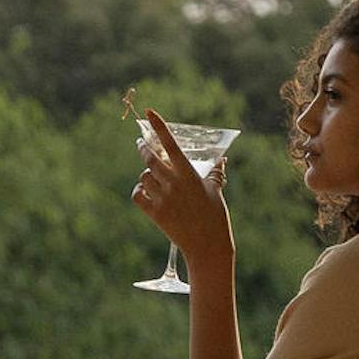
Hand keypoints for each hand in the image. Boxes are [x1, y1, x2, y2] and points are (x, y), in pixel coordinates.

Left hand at [132, 106, 232, 274]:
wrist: (207, 245)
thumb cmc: (215, 217)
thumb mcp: (216, 191)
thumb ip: (215, 172)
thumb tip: (221, 160)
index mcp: (189, 174)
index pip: (171, 144)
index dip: (159, 127)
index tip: (149, 112)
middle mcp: (173, 183)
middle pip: (150, 158)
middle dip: (143, 148)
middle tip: (141, 143)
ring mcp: (162, 198)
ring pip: (144, 176)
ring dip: (146, 174)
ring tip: (153, 177)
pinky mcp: (154, 213)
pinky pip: (138, 194)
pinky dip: (139, 191)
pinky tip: (145, 192)